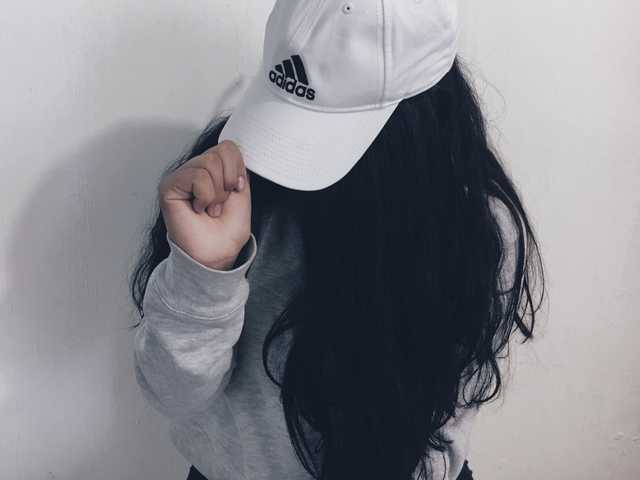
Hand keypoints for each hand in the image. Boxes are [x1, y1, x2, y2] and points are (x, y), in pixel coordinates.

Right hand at [158, 140, 251, 269]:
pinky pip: (197, 176)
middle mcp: (195, 169)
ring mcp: (181, 176)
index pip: (229, 146)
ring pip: (210, 163)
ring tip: (209, 208)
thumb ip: (238, 168)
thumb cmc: (227, 229)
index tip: (235, 190)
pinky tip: (198, 208)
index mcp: (212, 169)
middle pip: (221, 152)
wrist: (217, 253)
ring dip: (216, 193)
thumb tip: (234, 147)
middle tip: (219, 204)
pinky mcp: (169, 185)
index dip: (237, 169)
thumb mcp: (242, 192)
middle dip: (228, 182)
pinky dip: (205, 196)